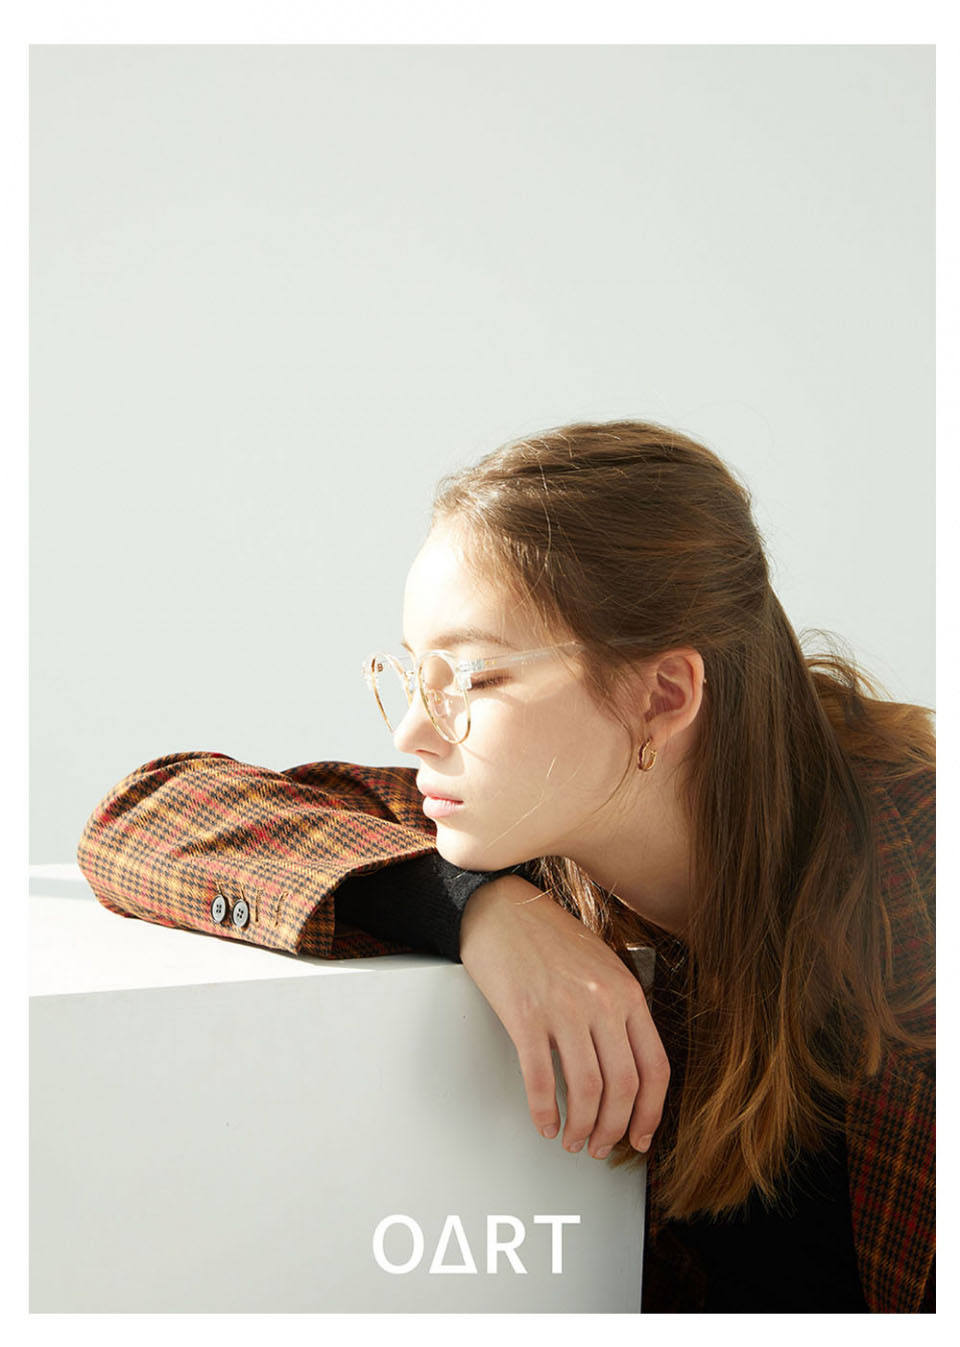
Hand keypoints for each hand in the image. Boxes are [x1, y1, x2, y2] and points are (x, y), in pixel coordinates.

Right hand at [459, 874, 668, 1158]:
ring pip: (587, 1090)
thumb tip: (624, 1065)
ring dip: (582, 1128)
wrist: (500, 908)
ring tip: (573, 1140)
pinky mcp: (526, 1016)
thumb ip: (619, 1009)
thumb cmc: (548, 936)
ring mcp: (564, 1008)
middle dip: (614, 1129)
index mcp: (627, 992)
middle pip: (623, 1086)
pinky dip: (545, 1112)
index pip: (655, 1067)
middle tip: (600, 1146)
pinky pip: (542, 1079)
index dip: (651, 1113)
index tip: (639, 1136)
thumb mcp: (601, 965)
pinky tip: (544, 1123)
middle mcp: (602, 1001)